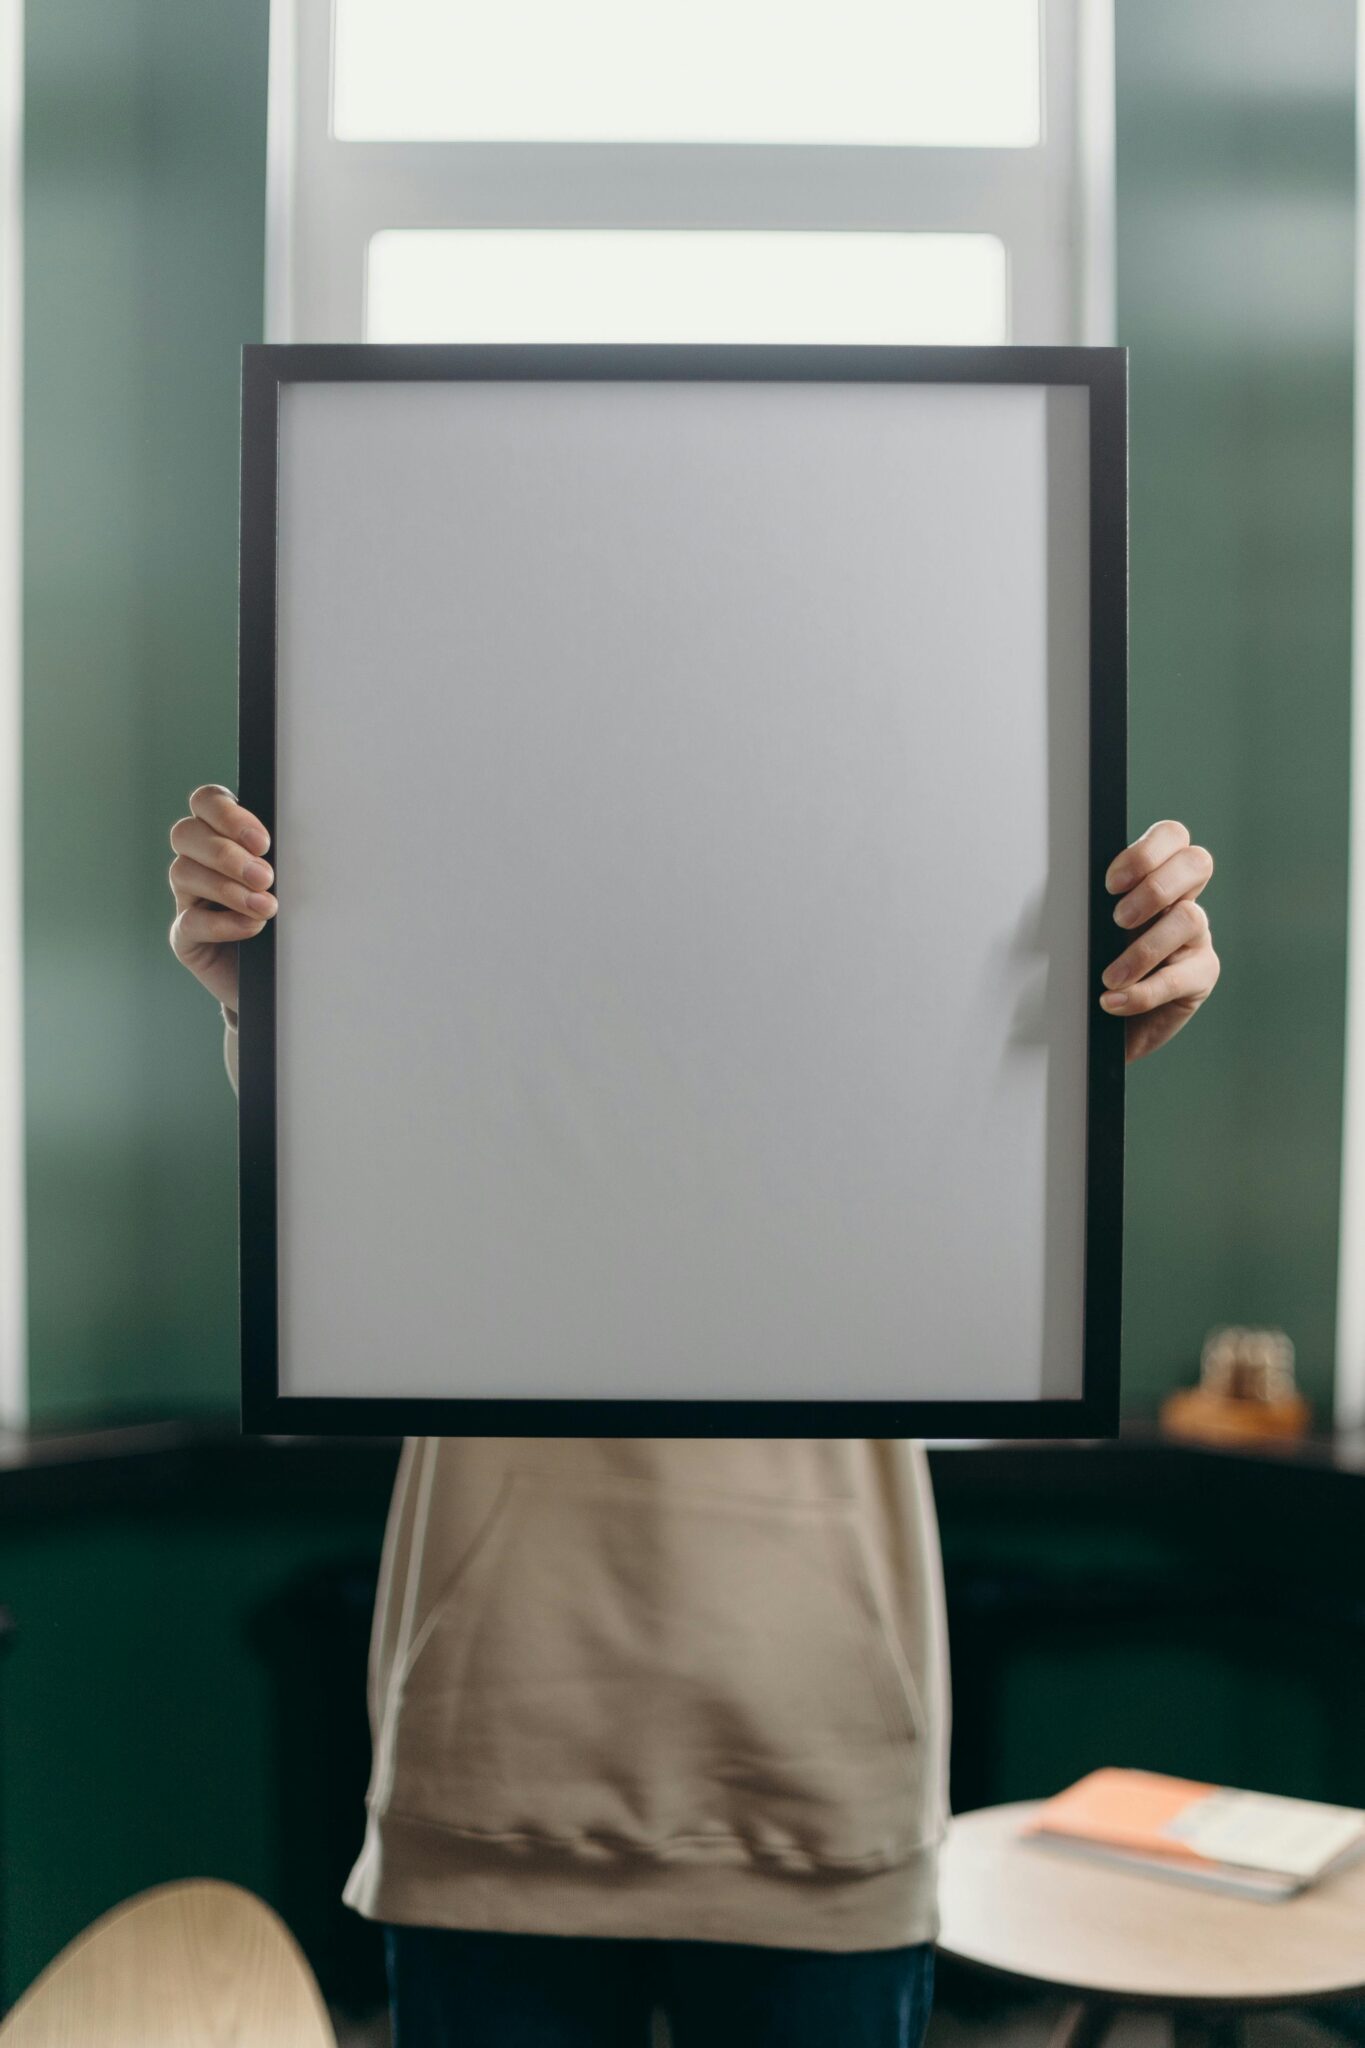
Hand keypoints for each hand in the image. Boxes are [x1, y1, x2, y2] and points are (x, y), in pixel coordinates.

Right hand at [168, 785, 275, 1017]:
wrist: (284, 975)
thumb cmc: (290, 918)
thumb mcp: (292, 881)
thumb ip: (283, 857)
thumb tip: (293, 845)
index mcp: (223, 835)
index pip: (206, 802)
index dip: (227, 814)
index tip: (262, 842)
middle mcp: (198, 861)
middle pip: (186, 833)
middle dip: (226, 853)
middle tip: (265, 877)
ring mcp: (187, 898)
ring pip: (182, 872)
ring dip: (228, 888)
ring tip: (266, 907)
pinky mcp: (185, 937)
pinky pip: (189, 922)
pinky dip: (222, 923)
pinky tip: (251, 927)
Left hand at [1100, 820, 1218, 1062]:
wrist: (1101, 1025)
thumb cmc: (1090, 967)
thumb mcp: (1086, 928)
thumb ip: (1089, 903)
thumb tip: (1064, 887)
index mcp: (1154, 877)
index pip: (1172, 836)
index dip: (1147, 852)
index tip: (1111, 884)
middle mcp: (1182, 899)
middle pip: (1197, 862)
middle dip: (1155, 887)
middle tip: (1118, 920)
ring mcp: (1197, 936)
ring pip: (1190, 918)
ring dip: (1144, 949)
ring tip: (1110, 977)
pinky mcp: (1202, 975)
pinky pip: (1181, 977)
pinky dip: (1143, 992)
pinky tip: (1113, 1001)